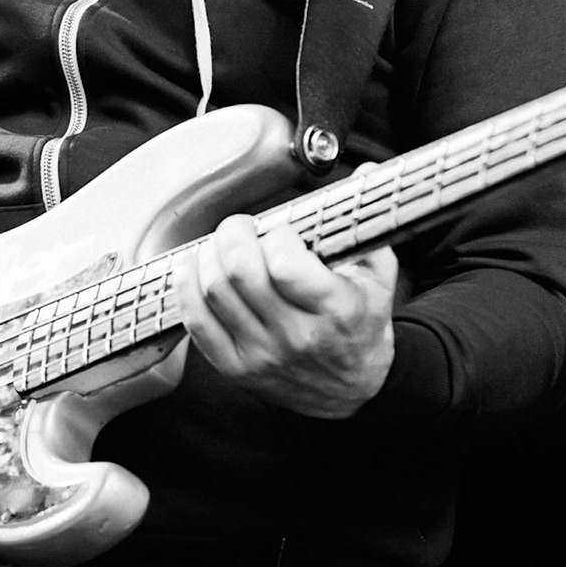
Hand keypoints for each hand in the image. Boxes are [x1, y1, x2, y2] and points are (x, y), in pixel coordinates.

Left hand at [179, 212, 398, 417]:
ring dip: (209, 255)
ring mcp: (262, 354)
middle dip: (234, 234)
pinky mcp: (236, 368)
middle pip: (240, 272)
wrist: (354, 391)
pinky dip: (187, 288)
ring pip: (214, 292)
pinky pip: (196, 323)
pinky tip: (194, 269)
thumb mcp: (379, 276)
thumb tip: (368, 174)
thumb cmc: (362, 325)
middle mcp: (297, 335)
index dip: (277, 236)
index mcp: (336, 309)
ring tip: (223, 245)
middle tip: (243, 227)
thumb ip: (366, 224)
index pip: (285, 265)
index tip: (282, 231)